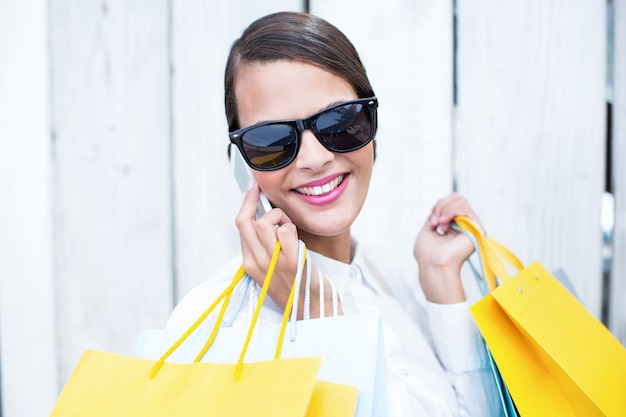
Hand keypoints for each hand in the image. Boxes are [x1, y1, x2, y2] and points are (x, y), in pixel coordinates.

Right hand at [235, 180, 340, 316]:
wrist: (310, 310)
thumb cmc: (294, 285)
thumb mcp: (271, 267)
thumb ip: (264, 246)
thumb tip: (263, 216)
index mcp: (249, 263)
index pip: (241, 225)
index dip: (246, 203)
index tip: (252, 188)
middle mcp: (257, 263)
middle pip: (248, 221)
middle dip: (255, 201)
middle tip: (264, 193)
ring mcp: (273, 263)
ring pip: (265, 223)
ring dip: (279, 217)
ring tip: (288, 227)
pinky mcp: (291, 262)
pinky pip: (285, 231)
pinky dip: (291, 227)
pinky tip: (296, 238)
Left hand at [413, 193, 483, 303]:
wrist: (432, 265)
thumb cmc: (427, 254)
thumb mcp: (428, 228)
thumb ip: (436, 215)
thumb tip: (441, 206)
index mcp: (454, 226)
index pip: (451, 202)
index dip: (439, 206)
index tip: (431, 221)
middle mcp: (464, 226)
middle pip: (457, 198)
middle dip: (441, 206)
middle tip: (435, 221)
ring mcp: (471, 227)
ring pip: (461, 202)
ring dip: (445, 210)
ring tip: (439, 225)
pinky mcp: (476, 230)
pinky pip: (465, 210)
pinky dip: (451, 213)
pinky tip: (444, 224)